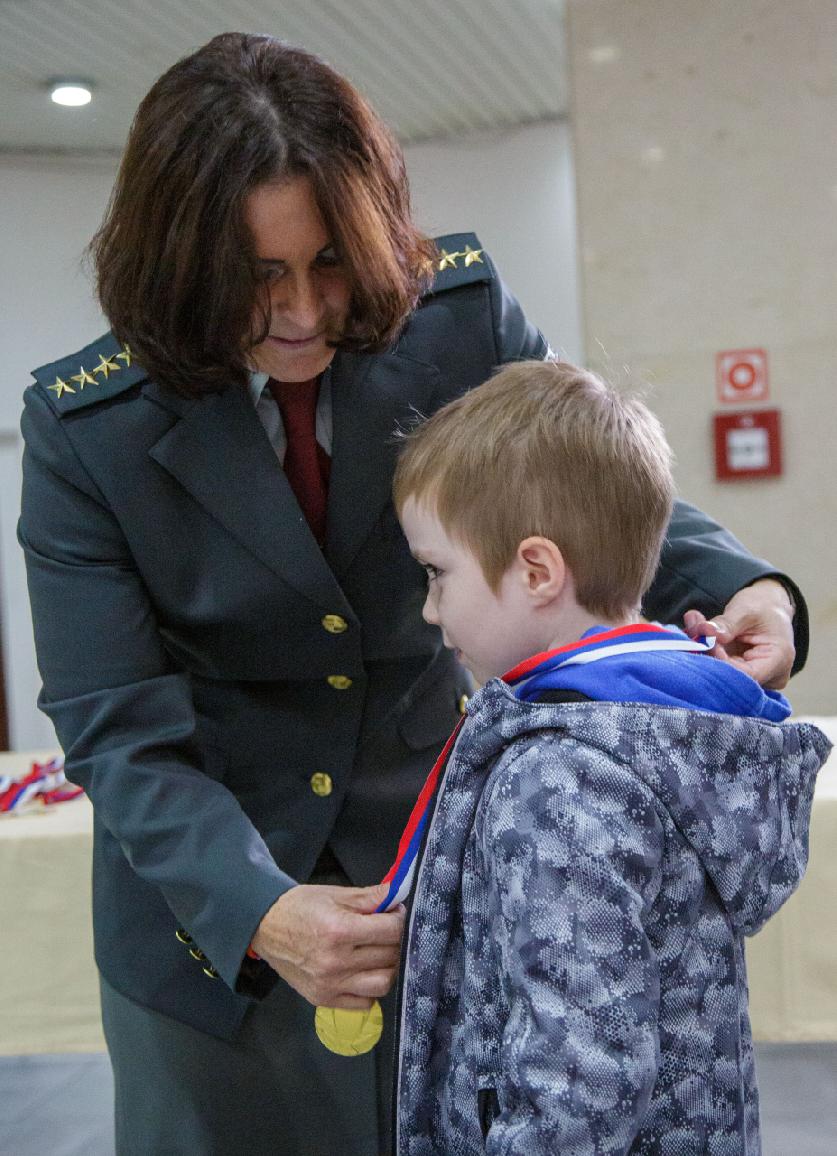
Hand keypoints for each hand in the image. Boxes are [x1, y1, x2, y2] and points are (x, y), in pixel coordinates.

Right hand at [251, 882, 404, 1008]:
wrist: (265, 927)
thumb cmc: (300, 907)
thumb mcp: (335, 894)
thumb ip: (370, 897)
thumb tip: (398, 895)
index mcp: (339, 931)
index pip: (390, 931)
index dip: (399, 919)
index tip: (396, 914)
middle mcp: (336, 962)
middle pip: (389, 956)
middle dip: (395, 940)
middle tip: (387, 930)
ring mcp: (330, 985)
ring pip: (382, 984)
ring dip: (387, 967)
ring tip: (378, 953)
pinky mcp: (324, 999)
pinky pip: (364, 1003)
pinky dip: (370, 988)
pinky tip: (363, 971)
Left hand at [683, 578, 794, 689]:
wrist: (769, 607)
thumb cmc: (763, 607)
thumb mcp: (745, 610)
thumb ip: (726, 624)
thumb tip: (706, 632)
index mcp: (779, 660)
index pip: (746, 674)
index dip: (722, 662)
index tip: (707, 641)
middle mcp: (771, 677)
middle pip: (733, 677)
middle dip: (708, 653)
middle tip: (694, 626)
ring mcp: (756, 679)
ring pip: (723, 674)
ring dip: (704, 651)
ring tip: (695, 624)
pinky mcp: (741, 675)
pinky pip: (720, 670)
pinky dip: (707, 653)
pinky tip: (698, 634)